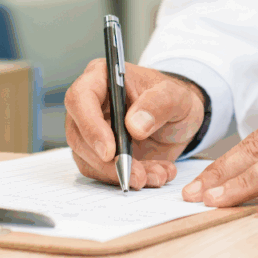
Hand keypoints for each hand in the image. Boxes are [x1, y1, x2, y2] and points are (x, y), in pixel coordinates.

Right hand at [65, 59, 205, 189]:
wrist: (179, 119)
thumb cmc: (172, 99)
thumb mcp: (176, 96)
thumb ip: (158, 105)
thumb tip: (133, 125)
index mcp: (101, 77)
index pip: (80, 98)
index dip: (90, 126)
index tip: (110, 151)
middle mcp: (89, 105)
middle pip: (78, 136)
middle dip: (107, 162)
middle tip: (137, 176)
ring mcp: (90, 131)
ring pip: (88, 160)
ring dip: (121, 174)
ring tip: (156, 174)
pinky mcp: (98, 154)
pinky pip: (103, 173)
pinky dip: (128, 179)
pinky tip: (155, 175)